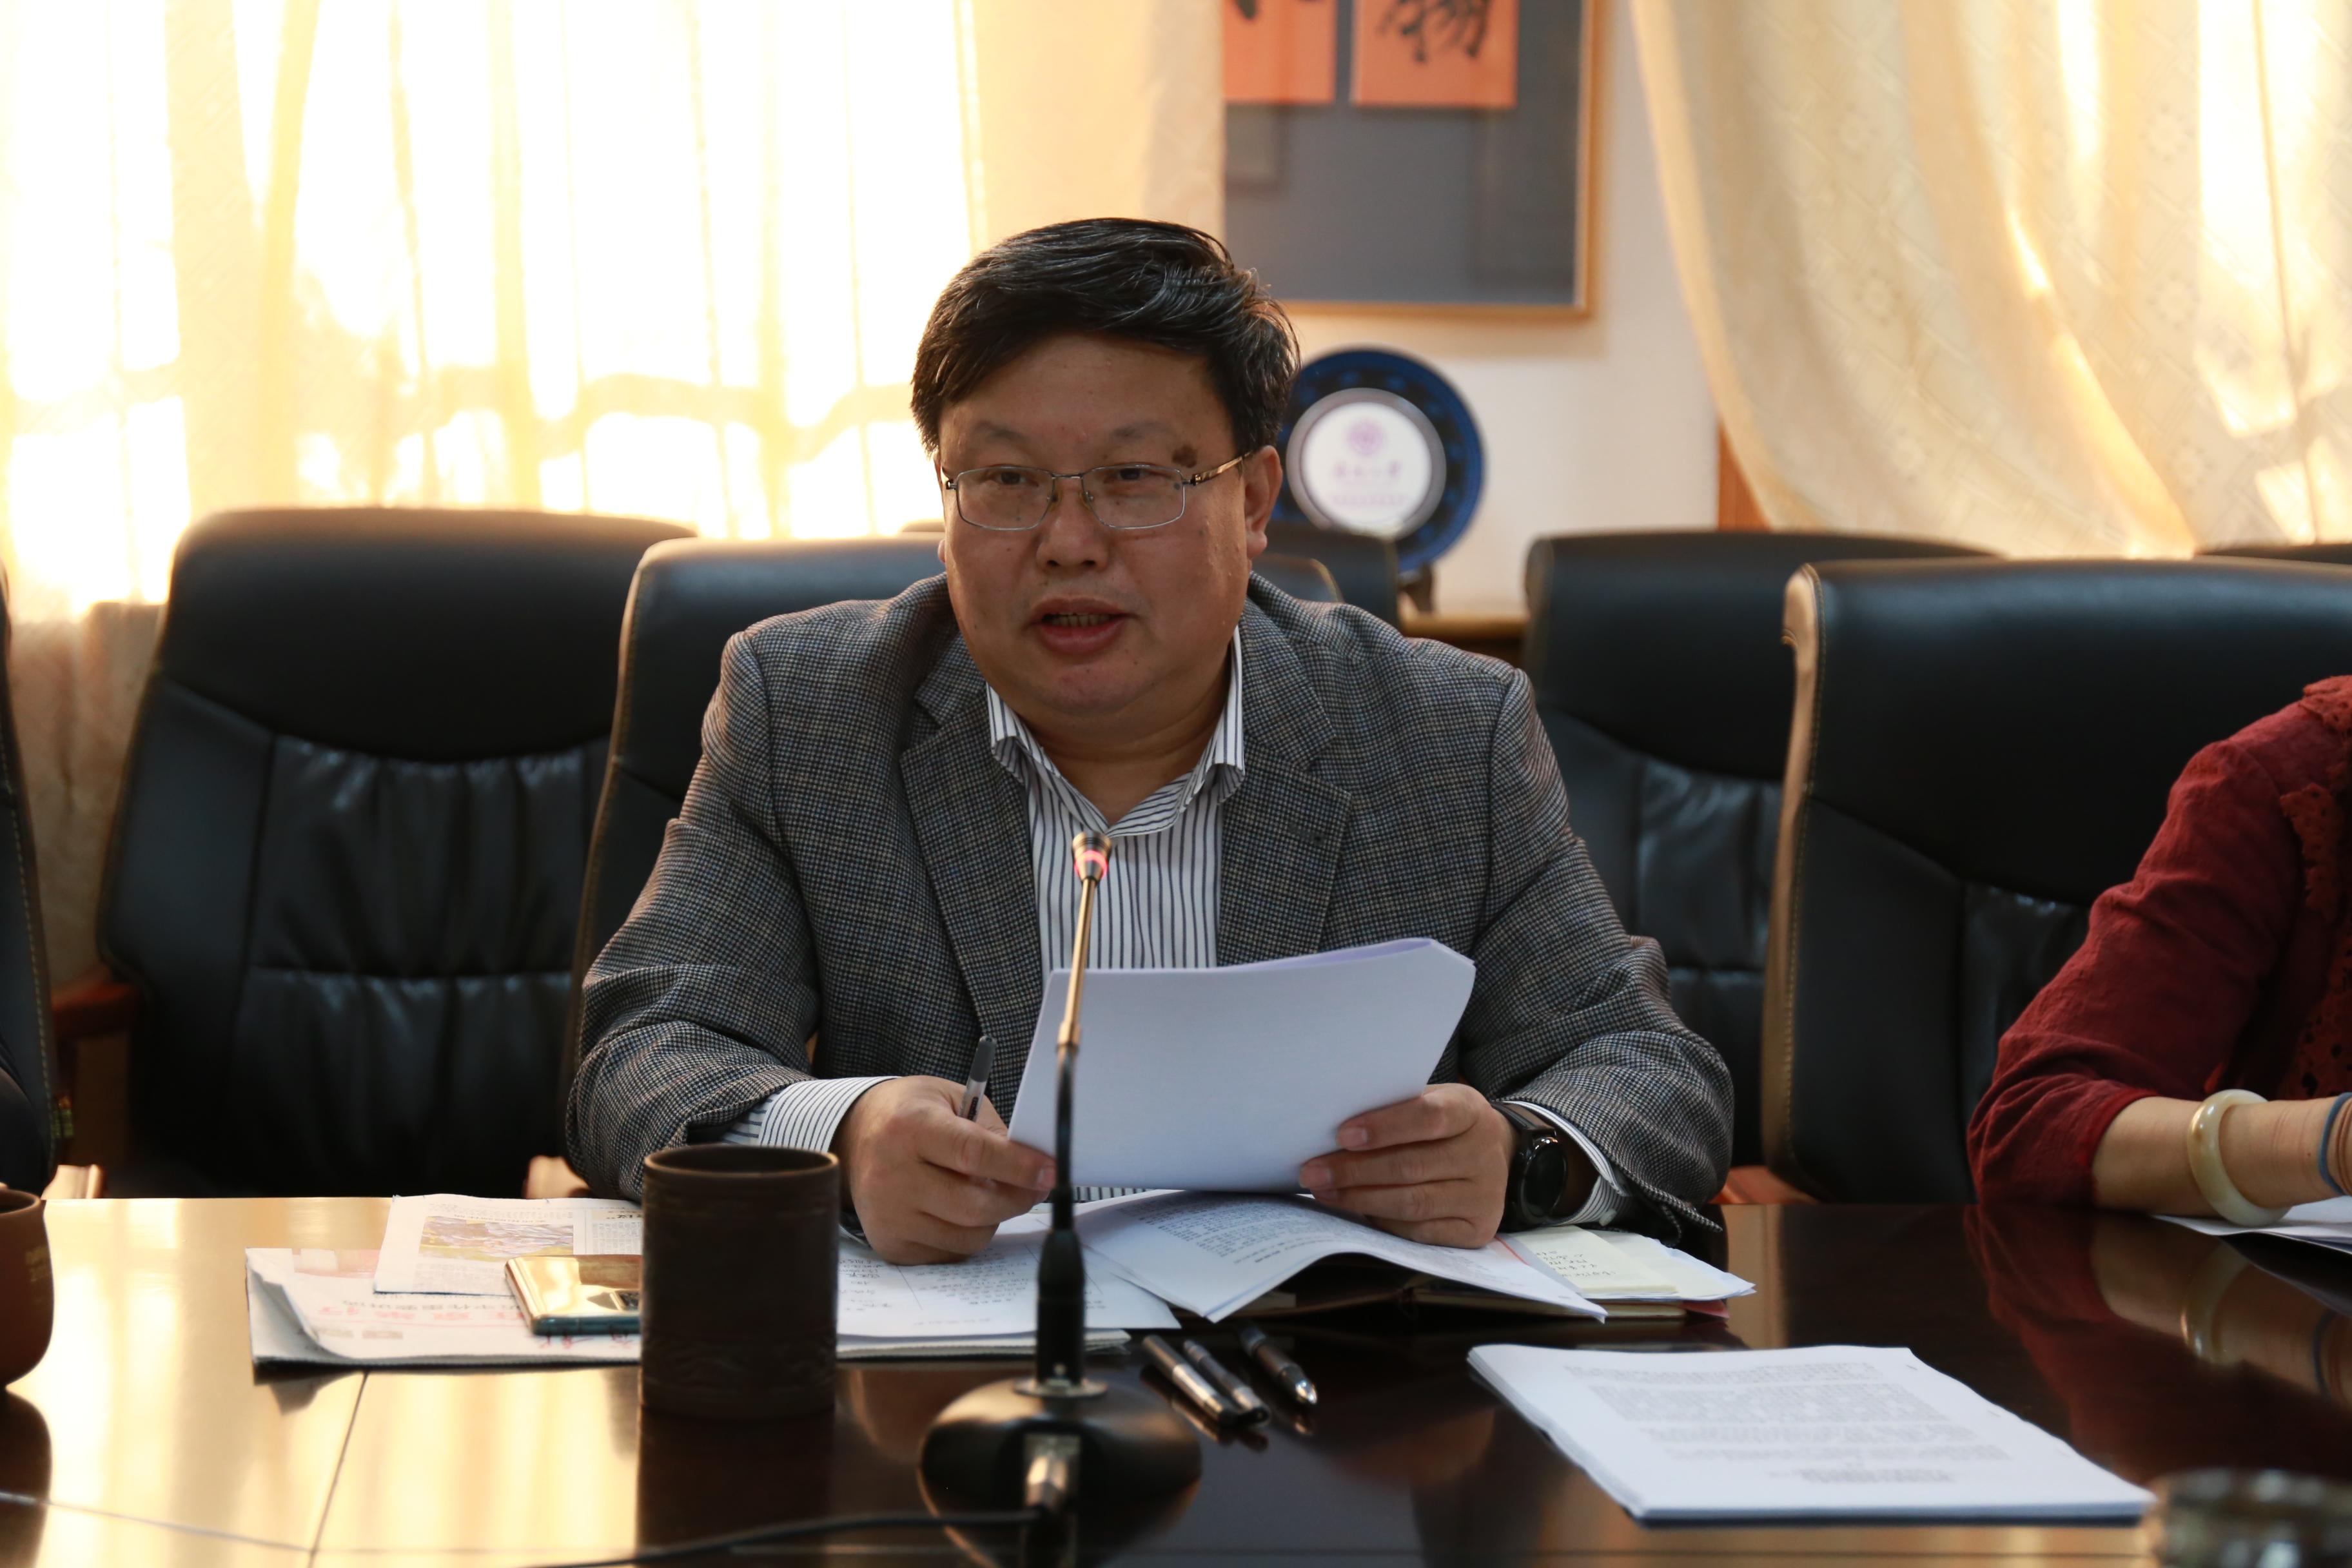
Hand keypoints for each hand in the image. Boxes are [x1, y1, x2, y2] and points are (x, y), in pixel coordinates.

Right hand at [833, 1076, 1053, 1263]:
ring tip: (986, 1192)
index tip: (1049, 1171)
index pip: (973, 1154)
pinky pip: (951, 1253)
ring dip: (993, 1218)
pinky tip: (957, 1209)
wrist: (858, 1135)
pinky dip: (967, 1234)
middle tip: (1035, 1186)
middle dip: (1017, 1199)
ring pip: (969, 1237)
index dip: (1018, 1166)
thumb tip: (1034, 1168)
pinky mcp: (890, 1244)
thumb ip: (991, 1130)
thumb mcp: (953, 1099)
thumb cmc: (913, 1114)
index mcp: (909, 1128)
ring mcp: (889, 1216)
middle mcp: (892, 1175)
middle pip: (974, 1205)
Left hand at [1298, 1084, 1513, 1248]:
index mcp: (1470, 1111)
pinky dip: (1382, 1221)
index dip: (1384, 1127)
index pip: (1429, 1117)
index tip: (1342, 1135)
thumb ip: (1394, 1110)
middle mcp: (1483, 1155)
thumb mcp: (1430, 1101)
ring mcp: (1484, 1197)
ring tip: (1324, 1191)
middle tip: (1313, 1171)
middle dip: (1355, 1171)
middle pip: (1412, 1166)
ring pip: (1413, 1203)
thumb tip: (1334, 1131)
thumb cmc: (1443, 1125)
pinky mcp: (1477, 1230)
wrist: (1493, 1154)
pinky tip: (1356, 1210)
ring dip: (1360, 1200)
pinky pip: (1420, 1231)